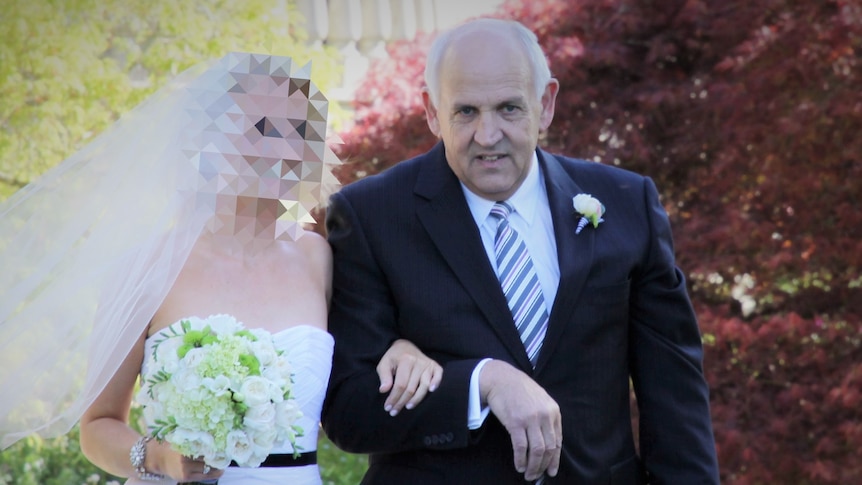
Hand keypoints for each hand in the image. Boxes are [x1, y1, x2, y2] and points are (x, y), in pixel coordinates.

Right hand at [152, 440, 223, 482]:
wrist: (156, 458)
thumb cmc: (171, 444)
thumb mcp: (181, 437)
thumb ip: (194, 437)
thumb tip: (213, 433)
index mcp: (184, 446)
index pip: (205, 447)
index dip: (217, 447)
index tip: (225, 445)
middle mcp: (185, 459)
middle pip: (207, 458)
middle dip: (219, 456)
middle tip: (228, 453)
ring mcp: (185, 470)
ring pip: (207, 469)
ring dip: (217, 466)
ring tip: (225, 461)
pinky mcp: (185, 478)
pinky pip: (203, 477)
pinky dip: (212, 474)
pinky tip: (220, 471)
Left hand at [376, 338, 442, 415]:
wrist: (405, 346)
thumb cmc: (393, 358)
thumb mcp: (384, 364)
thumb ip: (384, 376)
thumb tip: (384, 390)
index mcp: (405, 360)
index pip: (400, 384)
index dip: (394, 398)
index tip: (388, 407)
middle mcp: (418, 362)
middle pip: (411, 388)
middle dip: (402, 402)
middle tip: (394, 411)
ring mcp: (428, 364)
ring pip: (424, 386)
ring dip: (416, 399)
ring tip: (407, 407)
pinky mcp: (434, 366)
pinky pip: (438, 376)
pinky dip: (436, 383)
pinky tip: (431, 391)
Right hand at [479, 360, 561, 480]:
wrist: (501, 378)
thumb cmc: (520, 389)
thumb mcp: (541, 399)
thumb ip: (547, 417)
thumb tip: (548, 442)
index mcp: (553, 411)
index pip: (557, 441)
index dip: (554, 459)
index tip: (550, 471)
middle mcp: (544, 415)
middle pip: (548, 448)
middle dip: (543, 466)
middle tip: (536, 475)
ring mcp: (530, 419)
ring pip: (536, 450)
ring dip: (532, 466)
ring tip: (528, 474)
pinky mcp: (515, 422)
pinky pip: (521, 447)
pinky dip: (520, 459)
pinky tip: (519, 465)